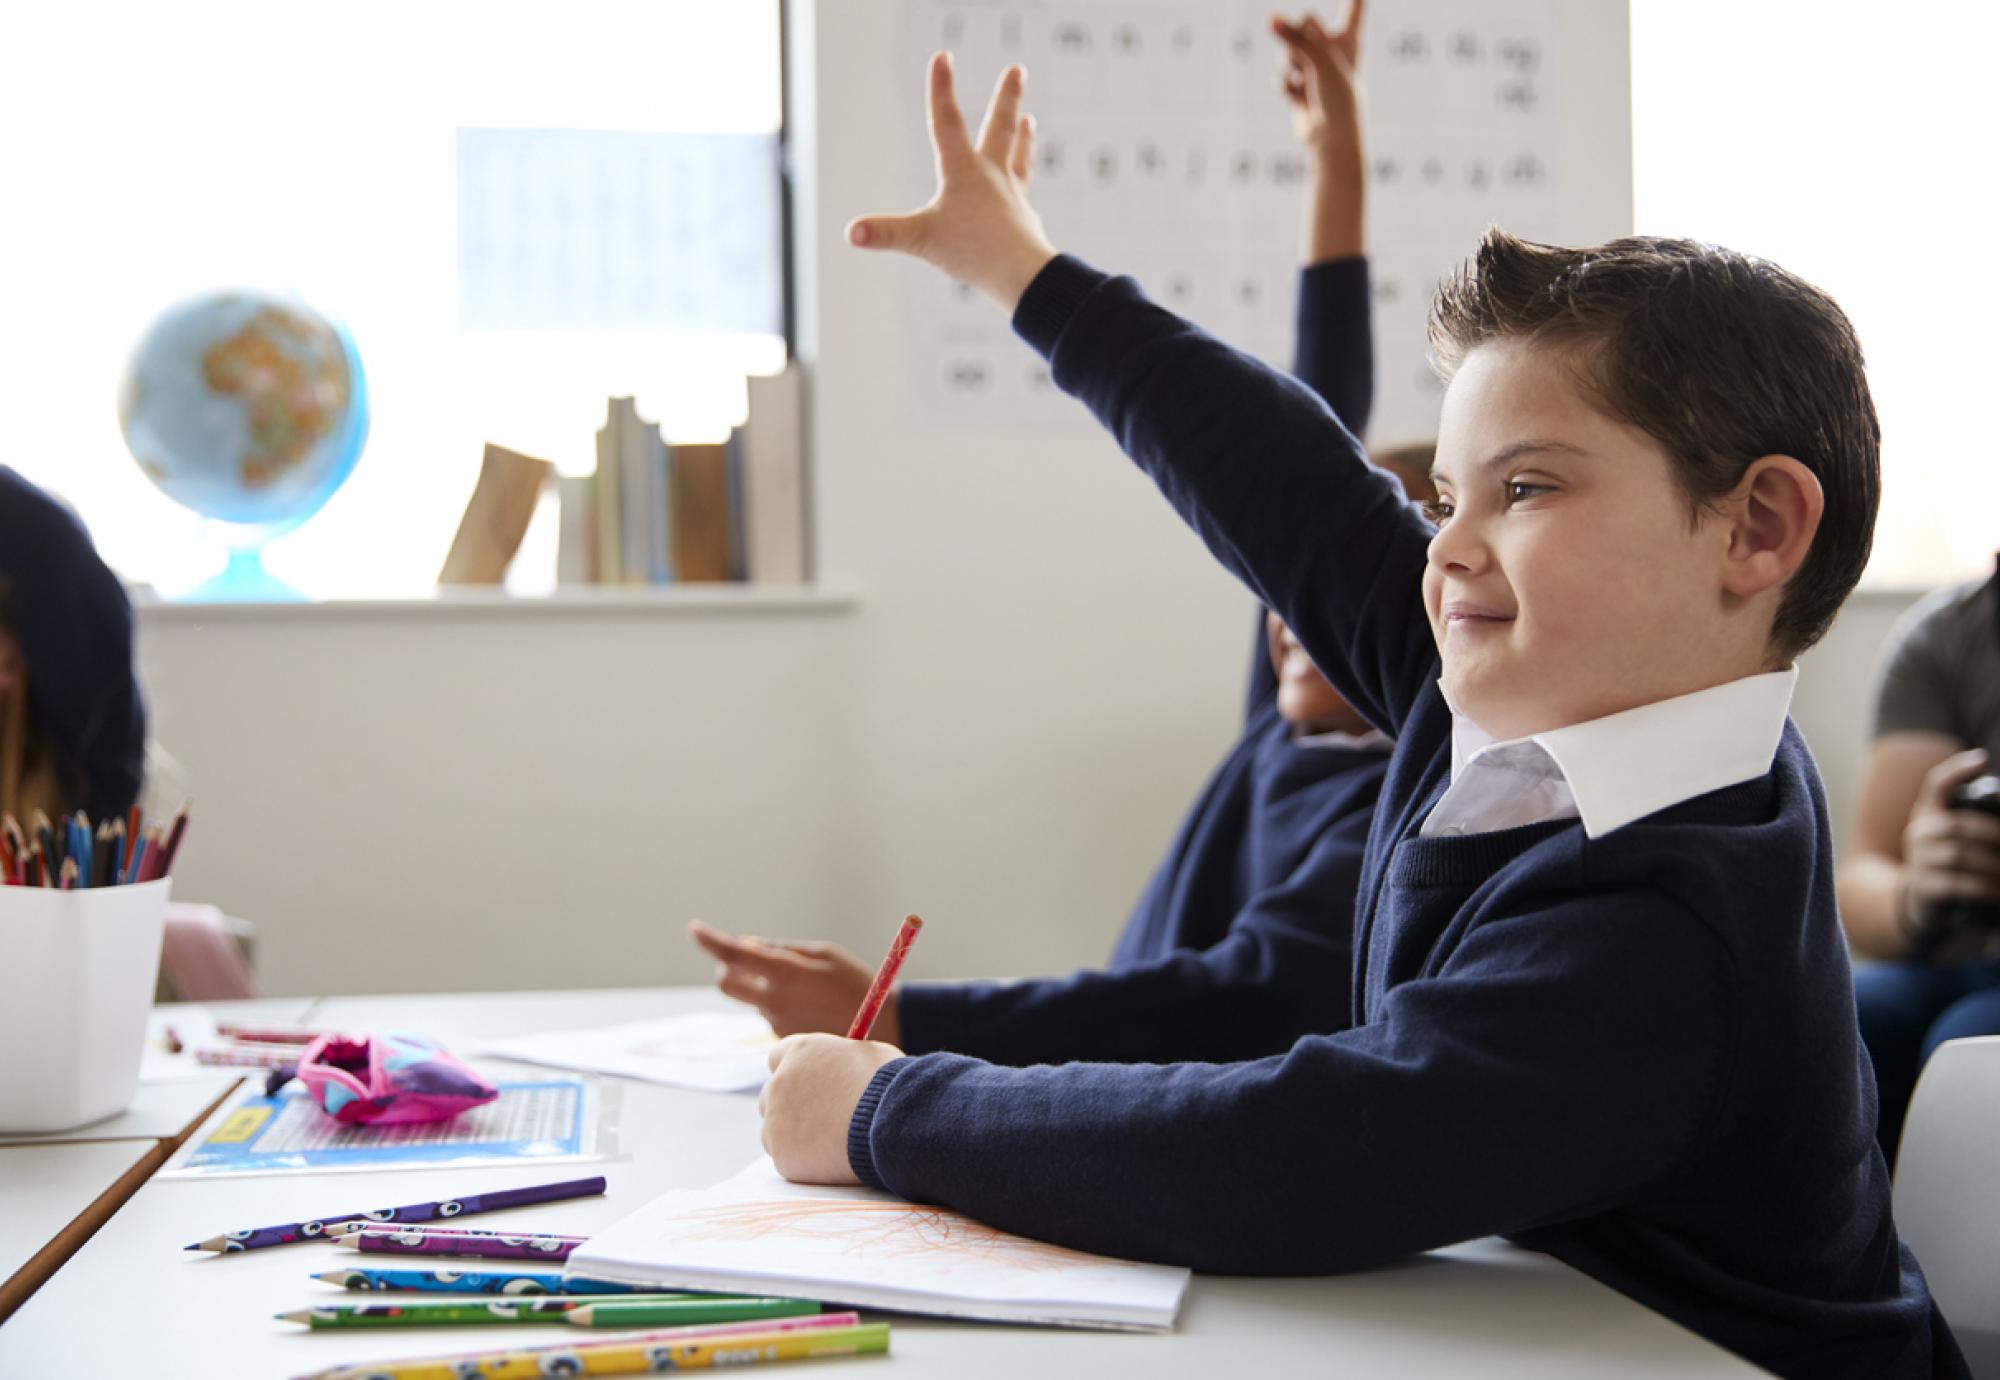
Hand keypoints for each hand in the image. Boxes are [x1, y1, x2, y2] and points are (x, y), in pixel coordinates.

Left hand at [688, 921, 899, 1045]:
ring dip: (763, 985)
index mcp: (786, 973)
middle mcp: (774, 1001)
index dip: (711, 940)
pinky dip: (778, 1002)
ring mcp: (776, 1022)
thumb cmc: (855, 983)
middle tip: (742, 958)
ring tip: (806, 986)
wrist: (881, 1029)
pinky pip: (768, 1012)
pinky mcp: (782, 1037)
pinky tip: (810, 1004)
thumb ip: (782, 950)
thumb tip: (747, 947)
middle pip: (726, 983)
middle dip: (726, 967)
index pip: (735, 955)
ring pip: (752, 996)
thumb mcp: (824, 954)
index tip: (696, 929)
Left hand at [759, 1034, 903, 1185]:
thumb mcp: (867, 1056)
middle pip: (772, 1095)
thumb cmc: (889, 1087)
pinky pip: (789, 1159)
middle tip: (817, 1119)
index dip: (794, 1071)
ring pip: (776, 1131)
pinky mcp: (783, 1156)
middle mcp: (780, 1082)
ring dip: (795, 1136)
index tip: (807, 1083)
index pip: (778, 1056)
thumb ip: (842, 1060)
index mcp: (801, 1051)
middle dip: (791, 1106)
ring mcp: (777, 1121)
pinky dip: (806, 1162)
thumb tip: (841, 1067)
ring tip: (833, 1142)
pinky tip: (833, 1159)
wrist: (892, 1125)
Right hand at [846, 54, 1058, 311]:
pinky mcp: (1024, 220)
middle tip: (1017, 68)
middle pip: (999, 127)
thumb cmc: (973, 252)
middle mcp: (992, 176)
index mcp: (964, 171)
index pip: (947, 122)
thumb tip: (851, 233)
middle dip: (1006, 96)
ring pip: (1018, 157)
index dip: (941, 89)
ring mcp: (1012, 196)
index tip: (943, 56)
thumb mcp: (921, 240)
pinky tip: (1025, 200)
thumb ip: (885, 233)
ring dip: (1022, 136)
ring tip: (1029, 119)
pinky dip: (1023, 193)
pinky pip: (1024, 199)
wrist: (1023, 273)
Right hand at [1272, 7, 1366, 263]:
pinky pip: (1281, 75)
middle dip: (1297, 40)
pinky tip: (1297, 97)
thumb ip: (1294, 35)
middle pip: (1303, 24)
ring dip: (1290, 65)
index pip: (1354, 7)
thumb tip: (1269, 18)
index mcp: (1349, 40)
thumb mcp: (1318, 58)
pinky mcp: (1298, 87)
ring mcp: (1313, 69)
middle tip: (1307, 60)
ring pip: (1287, 50)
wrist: (1331, 139)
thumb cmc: (1338, 98)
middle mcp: (1332, 51)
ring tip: (1305, 81)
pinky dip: (1286, 85)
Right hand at [1899, 749, 1999, 938]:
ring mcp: (1918, 860)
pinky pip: (1955, 884)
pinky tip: (1997, 892)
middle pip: (1956, 825)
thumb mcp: (1951, 836)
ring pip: (1958, 856)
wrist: (1920, 900)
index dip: (1957, 770)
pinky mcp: (1923, 887)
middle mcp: (1918, 833)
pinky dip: (1982, 888)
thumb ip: (1972, 821)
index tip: (1982, 760)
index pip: (1937, 784)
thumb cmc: (1948, 861)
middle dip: (1992, 834)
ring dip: (1992, 866)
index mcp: (1928, 814)